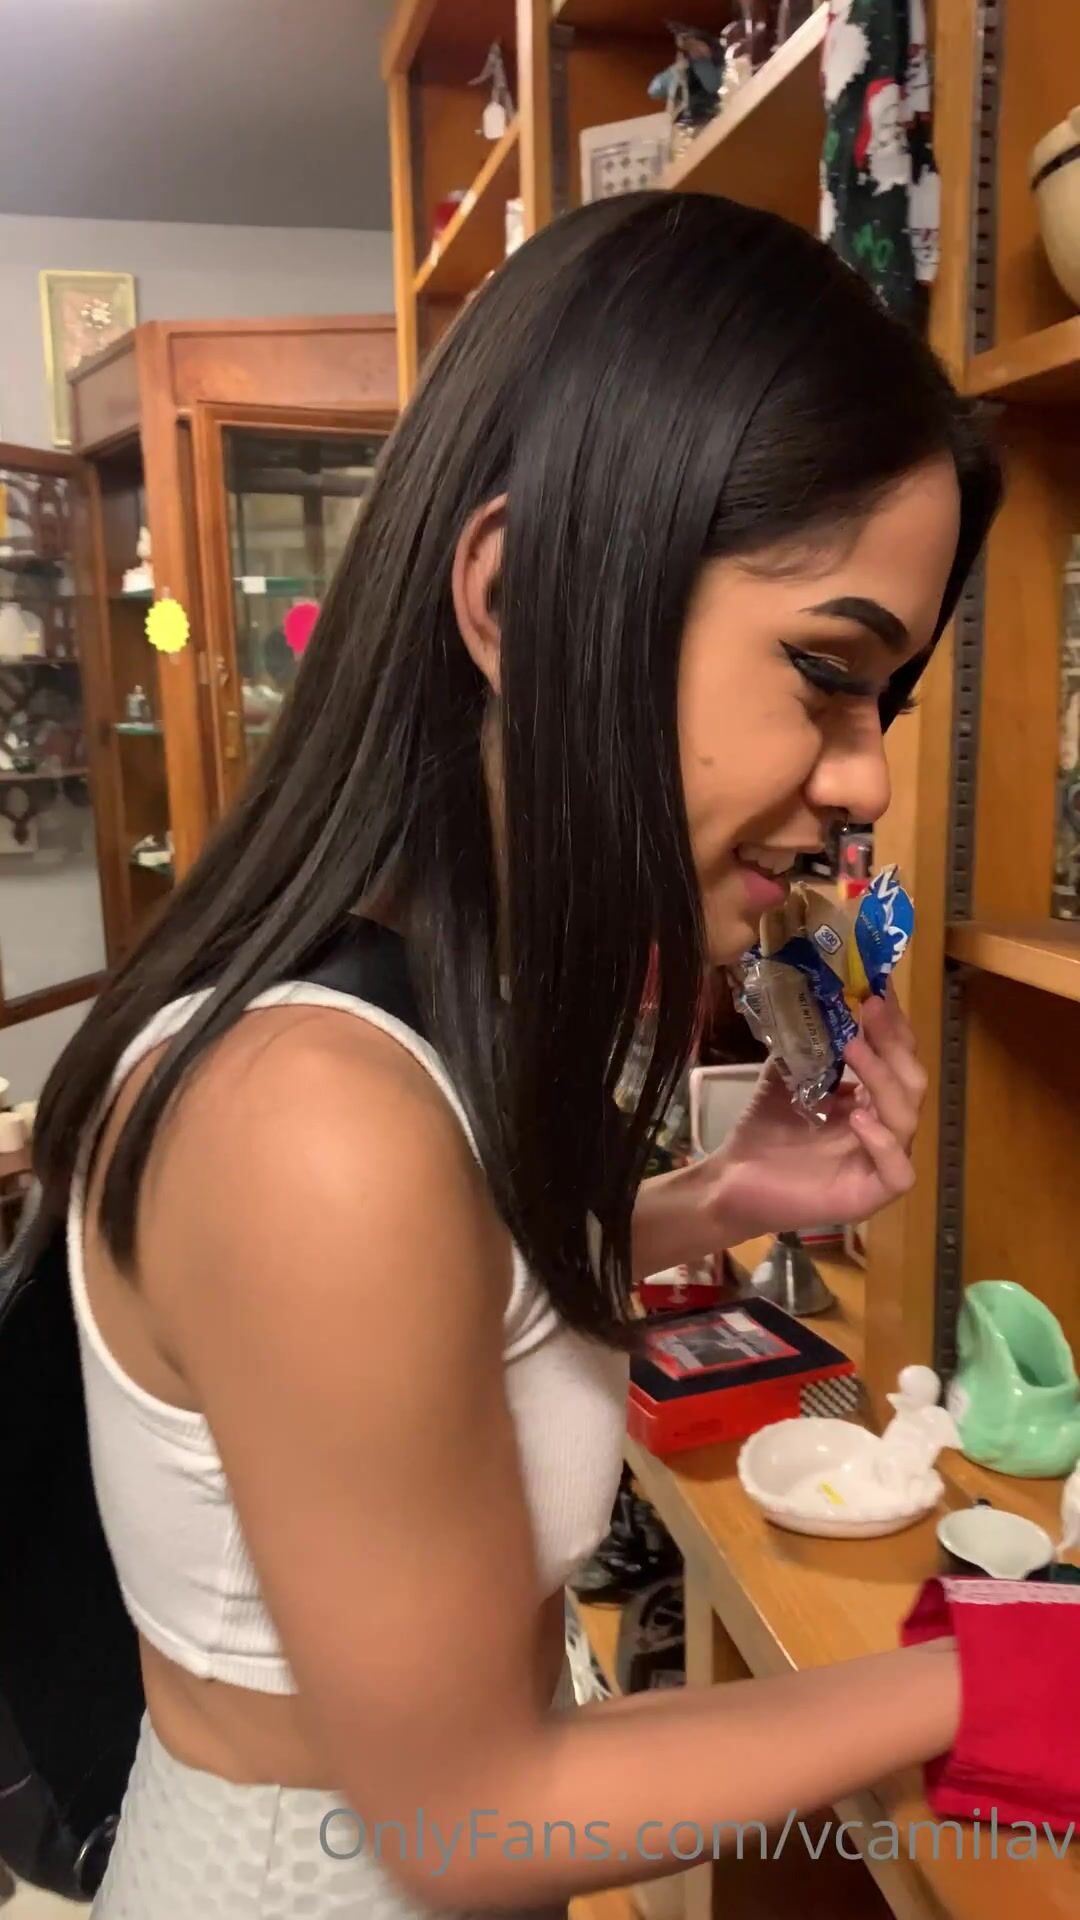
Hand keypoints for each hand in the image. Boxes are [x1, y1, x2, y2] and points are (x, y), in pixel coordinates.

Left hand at [708, 986, 926, 1243]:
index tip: (878, 991)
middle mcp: (886, 1128)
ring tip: (854, 1049)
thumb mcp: (790, 1074)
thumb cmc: (767, 1129)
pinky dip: (884, 1143)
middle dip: (894, 1042)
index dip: (893, 1025)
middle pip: (912, 1083)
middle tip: (869, 1008)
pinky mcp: (870, 1194)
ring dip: (882, 1078)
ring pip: (907, 1119)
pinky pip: (899, 1172)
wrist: (734, 1177)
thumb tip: (824, 996)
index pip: (898, 1059)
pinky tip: (858, 1118)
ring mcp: (881, 1163)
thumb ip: (812, 1043)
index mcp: (873, 1101)